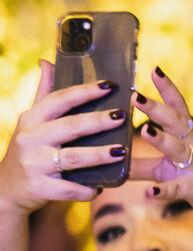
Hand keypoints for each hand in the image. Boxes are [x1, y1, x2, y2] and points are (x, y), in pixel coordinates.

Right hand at [0, 62, 126, 213]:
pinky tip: (102, 186)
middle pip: (70, 127)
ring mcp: (35, 164)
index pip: (60, 100)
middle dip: (98, 121)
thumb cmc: (28, 150)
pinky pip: (70, 189)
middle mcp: (31, 138)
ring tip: (121, 152)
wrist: (6, 188)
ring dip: (99, 155)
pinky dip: (87, 189)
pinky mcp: (40, 188)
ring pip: (73, 158)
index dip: (85, 91)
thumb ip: (43, 94)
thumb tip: (47, 61)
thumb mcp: (31, 121)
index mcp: (32, 119)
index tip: (110, 85)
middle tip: (123, 116)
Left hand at [129, 66, 192, 225]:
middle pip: (175, 122)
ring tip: (145, 131)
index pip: (178, 106)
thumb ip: (145, 159)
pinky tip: (149, 193)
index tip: (154, 69)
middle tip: (136, 96)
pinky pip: (177, 188)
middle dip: (156, 108)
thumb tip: (114, 155)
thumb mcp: (175, 164)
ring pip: (177, 149)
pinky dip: (163, 191)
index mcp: (189, 135)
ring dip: (161, 140)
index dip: (167, 88)